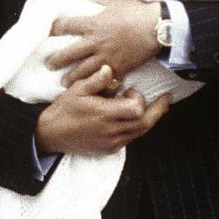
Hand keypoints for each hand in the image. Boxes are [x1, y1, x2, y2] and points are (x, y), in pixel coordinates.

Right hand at [34, 65, 171, 155]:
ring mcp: (111, 143)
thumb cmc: (63, 110)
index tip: (128, 90)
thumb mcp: (76, 90)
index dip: (138, 98)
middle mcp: (111, 131)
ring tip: (154, 107)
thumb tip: (109, 69)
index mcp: (104, 115)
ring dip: (148, 119)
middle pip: (145, 123)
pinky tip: (132, 118)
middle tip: (167, 98)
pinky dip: (136, 128)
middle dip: (158, 110)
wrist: (51, 134)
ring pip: (140, 132)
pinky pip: (130, 139)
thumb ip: (96, 80)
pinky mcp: (109, 149)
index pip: (136, 109)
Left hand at [47, 0, 160, 87]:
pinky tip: (90, 89)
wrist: (157, 27)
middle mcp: (95, 42)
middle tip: (49, 64)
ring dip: (71, 78)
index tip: (49, 33)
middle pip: (68, 54)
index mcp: (92, 24)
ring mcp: (106, 57)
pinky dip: (96, 86)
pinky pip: (104, 80)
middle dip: (55, 61)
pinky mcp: (119, 68)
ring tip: (65, 82)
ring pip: (82, 72)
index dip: (54, 29)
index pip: (64, 26)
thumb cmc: (135, 10)